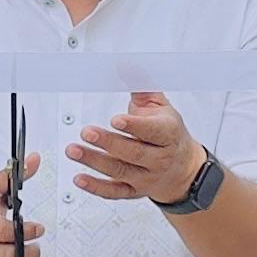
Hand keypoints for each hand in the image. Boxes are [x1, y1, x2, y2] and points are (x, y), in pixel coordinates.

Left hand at [67, 92, 201, 205]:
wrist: (183, 168)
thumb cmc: (167, 132)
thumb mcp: (160, 106)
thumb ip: (141, 85)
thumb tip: (124, 64)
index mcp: (168, 134)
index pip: (153, 132)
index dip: (134, 126)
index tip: (115, 119)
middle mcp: (159, 158)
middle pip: (133, 153)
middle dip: (108, 143)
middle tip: (87, 132)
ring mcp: (146, 177)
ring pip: (120, 171)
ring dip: (95, 162)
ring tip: (73, 150)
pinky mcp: (134, 191)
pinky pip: (114, 192)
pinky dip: (96, 188)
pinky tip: (79, 179)